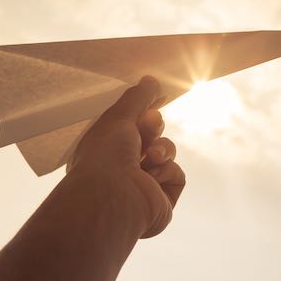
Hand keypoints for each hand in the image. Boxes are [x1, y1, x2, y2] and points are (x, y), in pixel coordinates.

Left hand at [67, 75, 185, 237]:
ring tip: (149, 157)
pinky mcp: (161, 200)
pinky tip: (152, 178)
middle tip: (148, 126)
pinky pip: (176, 175)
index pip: (129, 126)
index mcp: (103, 151)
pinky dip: (167, 171)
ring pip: (166, 154)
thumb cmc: (104, 155)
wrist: (111, 196)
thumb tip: (151, 80)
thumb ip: (138, 97)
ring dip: (162, 150)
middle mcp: (121, 170)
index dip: (143, 112)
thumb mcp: (118, 116)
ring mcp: (142, 187)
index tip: (155, 99)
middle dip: (152, 129)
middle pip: (151, 137)